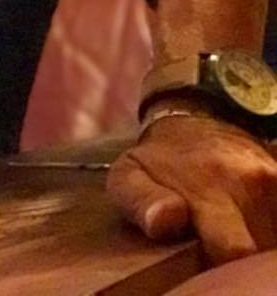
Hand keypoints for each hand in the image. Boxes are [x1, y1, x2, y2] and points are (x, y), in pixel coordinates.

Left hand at [107, 114, 276, 264]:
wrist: (193, 121)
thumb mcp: (129, 177)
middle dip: (241, 260)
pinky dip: (268, 231)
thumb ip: (141, 203)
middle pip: (259, 252)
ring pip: (272, 240)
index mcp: (209, 189)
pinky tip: (249, 224)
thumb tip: (164, 221)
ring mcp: (271, 180)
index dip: (221, 270)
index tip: (205, 268)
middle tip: (214, 247)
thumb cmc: (158, 161)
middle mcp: (248, 183)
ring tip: (229, 231)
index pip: (233, 251)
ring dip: (257, 244)